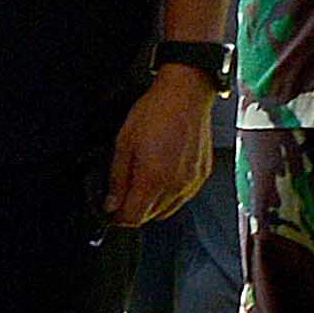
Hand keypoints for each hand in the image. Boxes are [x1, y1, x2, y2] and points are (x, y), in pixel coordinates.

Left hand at [105, 70, 216, 229]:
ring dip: (153, 204)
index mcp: (153, 179)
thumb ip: (117, 179)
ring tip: (145, 179)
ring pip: (167, 210)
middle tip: (125, 190)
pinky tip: (163, 174)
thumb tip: (111, 203)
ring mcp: (192, 182)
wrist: (186, 94)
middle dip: (134, 209)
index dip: (118, 217)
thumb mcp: (124, 143)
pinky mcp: (202, 175)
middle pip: (149, 217)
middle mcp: (175, 186)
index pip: (133, 218)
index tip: (112, 209)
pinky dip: (171, 193)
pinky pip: (183, 197)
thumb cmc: (156, 111)